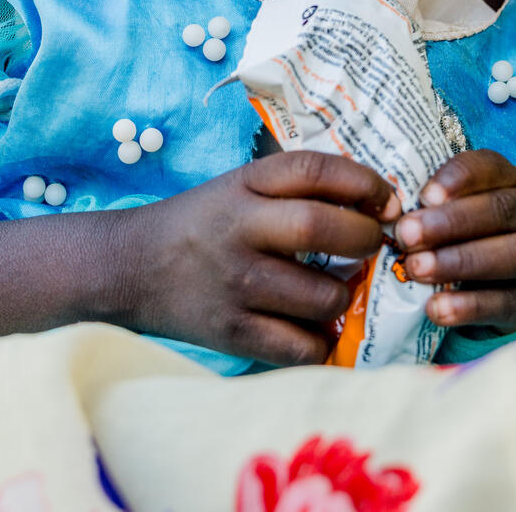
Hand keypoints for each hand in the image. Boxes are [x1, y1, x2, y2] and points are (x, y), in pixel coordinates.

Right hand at [116, 150, 392, 366]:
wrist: (130, 269)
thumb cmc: (201, 225)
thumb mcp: (239, 188)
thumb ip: (295, 189)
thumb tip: (375, 203)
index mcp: (244, 186)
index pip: (314, 169)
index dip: (363, 181)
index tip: (386, 200)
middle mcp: (239, 230)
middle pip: (322, 227)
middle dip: (365, 238)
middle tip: (371, 245)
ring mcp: (235, 284)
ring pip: (323, 297)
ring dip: (344, 297)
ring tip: (334, 293)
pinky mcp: (232, 333)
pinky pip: (302, 346)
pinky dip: (320, 342)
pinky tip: (314, 329)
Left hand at [394, 149, 515, 332]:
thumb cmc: (479, 240)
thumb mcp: (464, 213)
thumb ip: (436, 206)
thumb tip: (387, 211)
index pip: (490, 167)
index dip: (457, 178)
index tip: (423, 195)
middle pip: (501, 210)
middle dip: (451, 222)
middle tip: (407, 234)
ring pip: (514, 255)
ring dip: (460, 261)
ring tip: (417, 269)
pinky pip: (508, 303)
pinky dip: (470, 307)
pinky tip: (436, 308)